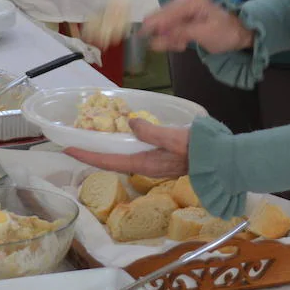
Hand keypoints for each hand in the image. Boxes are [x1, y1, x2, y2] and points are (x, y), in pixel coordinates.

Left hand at [65, 117, 189, 178]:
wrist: (221, 159)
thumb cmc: (198, 149)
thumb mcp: (172, 137)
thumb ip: (150, 131)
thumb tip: (129, 123)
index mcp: (144, 163)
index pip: (108, 161)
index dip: (86, 155)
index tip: (68, 149)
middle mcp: (145, 166)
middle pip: (111, 162)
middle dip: (92, 153)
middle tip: (76, 142)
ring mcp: (153, 163)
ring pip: (122, 158)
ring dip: (105, 150)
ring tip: (94, 139)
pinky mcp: (161, 159)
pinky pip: (134, 153)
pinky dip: (122, 146)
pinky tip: (124, 137)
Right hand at [139, 0, 253, 53]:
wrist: (242, 33)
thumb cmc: (225, 33)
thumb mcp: (202, 34)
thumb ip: (179, 34)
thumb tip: (155, 40)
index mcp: (192, 0)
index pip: (167, 13)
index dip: (153, 24)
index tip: (141, 36)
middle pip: (164, 16)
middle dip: (162, 32)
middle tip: (160, 47)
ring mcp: (187, 7)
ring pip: (168, 22)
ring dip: (169, 36)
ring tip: (178, 46)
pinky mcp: (188, 15)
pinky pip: (174, 25)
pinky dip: (174, 35)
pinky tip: (180, 44)